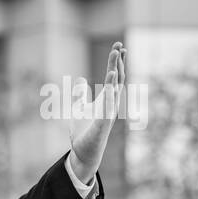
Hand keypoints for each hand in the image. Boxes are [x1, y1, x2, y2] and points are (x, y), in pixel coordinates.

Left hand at [67, 42, 126, 182]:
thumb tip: (81, 80)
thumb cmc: (84, 132)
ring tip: (116, 56)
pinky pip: (107, 106)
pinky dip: (109, 93)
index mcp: (105, 99)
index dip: (116, 62)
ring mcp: (108, 113)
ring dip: (115, 72)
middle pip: (117, 79)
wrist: (83, 153)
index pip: (113, 77)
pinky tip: (110, 81)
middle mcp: (110, 104)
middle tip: (118, 45)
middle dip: (118, 62)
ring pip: (114, 89)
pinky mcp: (103, 124)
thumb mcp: (79, 108)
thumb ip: (81, 94)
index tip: (118, 46)